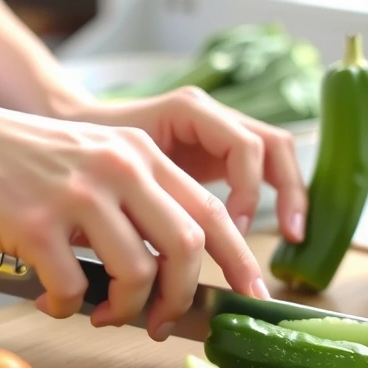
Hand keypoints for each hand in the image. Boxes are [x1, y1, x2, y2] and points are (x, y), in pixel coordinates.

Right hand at [0, 97, 269, 340]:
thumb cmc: (20, 160)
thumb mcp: (91, 160)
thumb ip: (135, 201)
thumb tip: (169, 274)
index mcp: (140, 153)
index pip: (212, 211)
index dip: (238, 260)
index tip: (249, 296)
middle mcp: (119, 167)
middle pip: (187, 248)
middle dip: (181, 298)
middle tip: (161, 322)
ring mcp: (78, 194)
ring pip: (136, 273)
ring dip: (124, 309)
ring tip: (101, 313)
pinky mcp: (35, 224)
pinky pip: (71, 288)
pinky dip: (65, 307)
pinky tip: (50, 299)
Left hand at [80, 87, 307, 241]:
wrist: (74, 129)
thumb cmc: (87, 151)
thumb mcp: (114, 172)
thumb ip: (148, 200)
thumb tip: (169, 257)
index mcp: (188, 110)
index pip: (243, 146)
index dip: (247, 190)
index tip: (234, 228)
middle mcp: (212, 115)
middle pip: (274, 145)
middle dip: (289, 192)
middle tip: (290, 236)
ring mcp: (220, 130)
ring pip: (277, 155)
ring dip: (291, 194)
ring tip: (293, 237)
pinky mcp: (220, 152)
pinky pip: (262, 170)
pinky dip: (273, 197)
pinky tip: (272, 232)